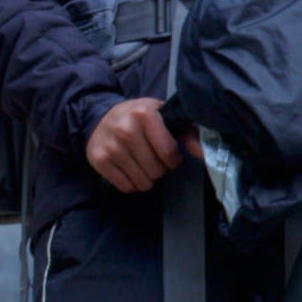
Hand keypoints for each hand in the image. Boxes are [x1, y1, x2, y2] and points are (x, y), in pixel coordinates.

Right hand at [86, 97, 200, 193]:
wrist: (99, 118)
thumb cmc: (137, 117)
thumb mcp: (162, 115)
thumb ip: (186, 132)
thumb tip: (202, 152)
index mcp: (144, 114)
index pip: (168, 152)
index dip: (174, 160)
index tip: (171, 156)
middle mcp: (126, 130)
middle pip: (156, 170)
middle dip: (160, 169)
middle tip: (154, 159)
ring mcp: (111, 147)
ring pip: (142, 181)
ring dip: (147, 178)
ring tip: (143, 165)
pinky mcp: (99, 161)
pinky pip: (126, 187)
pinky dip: (132, 184)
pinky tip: (130, 170)